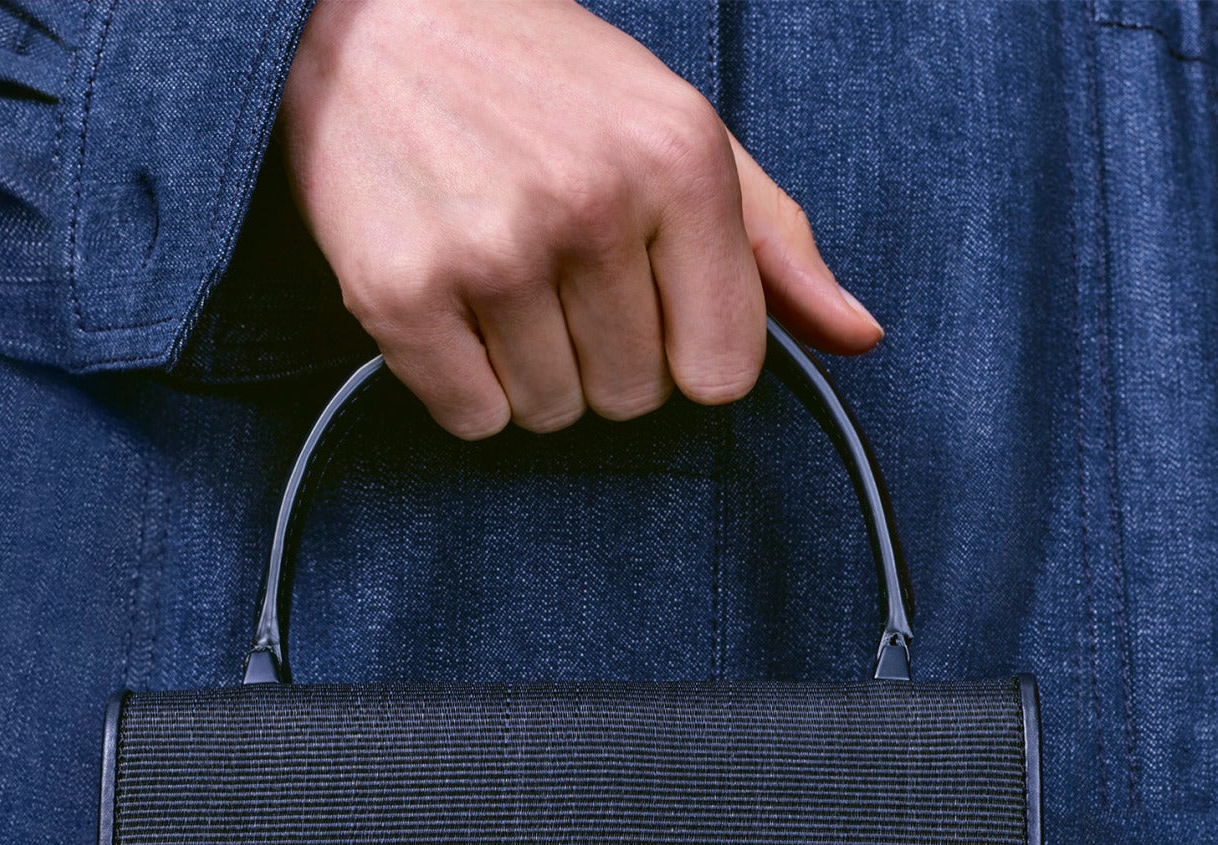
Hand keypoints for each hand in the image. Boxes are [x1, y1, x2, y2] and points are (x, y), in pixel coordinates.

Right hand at [278, 0, 880, 438]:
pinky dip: (461, 384)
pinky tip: (450, 306)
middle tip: (553, 278)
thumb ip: (771, 239)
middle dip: (598, 357)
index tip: (643, 305)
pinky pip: (470, 416)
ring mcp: (493, 251)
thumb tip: (856, 337)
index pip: (723, 367)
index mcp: (679, 160)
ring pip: (549, 413)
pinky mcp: (401, 291)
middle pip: (632, 396)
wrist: (378, 25)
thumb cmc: (540, 81)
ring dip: (526, 371)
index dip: (683, 352)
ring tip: (498, 284)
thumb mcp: (677, 131)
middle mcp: (592, 205)